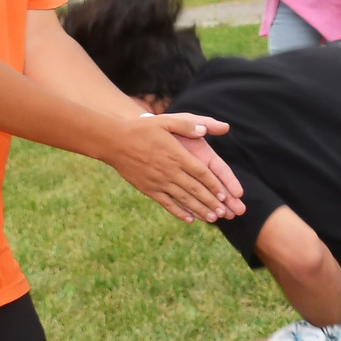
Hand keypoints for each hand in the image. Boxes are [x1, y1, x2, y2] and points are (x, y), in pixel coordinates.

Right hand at [106, 112, 242, 222]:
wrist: (114, 142)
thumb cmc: (142, 130)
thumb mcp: (165, 121)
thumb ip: (186, 126)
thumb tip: (205, 130)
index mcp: (178, 156)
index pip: (202, 173)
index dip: (214, 185)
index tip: (225, 195)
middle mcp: (171, 172)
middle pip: (196, 190)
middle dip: (211, 202)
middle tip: (224, 213)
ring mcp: (159, 182)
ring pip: (184, 199)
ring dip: (199, 210)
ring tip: (212, 219)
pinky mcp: (149, 189)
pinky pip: (167, 203)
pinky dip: (179, 212)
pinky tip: (189, 219)